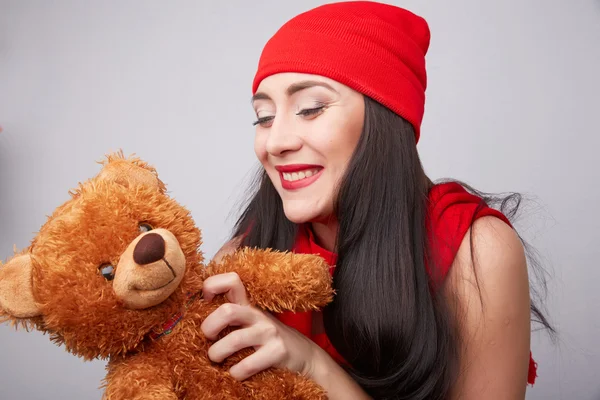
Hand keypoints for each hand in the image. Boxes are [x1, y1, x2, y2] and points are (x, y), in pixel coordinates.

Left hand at [200, 272, 319, 380]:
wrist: (304, 356)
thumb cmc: (268, 340)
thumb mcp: (251, 322)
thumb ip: (232, 317)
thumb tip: (195, 321)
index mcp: (249, 305)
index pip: (232, 280)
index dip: (213, 285)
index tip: (204, 299)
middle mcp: (258, 315)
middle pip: (227, 311)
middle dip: (209, 327)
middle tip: (208, 338)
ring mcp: (269, 332)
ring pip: (233, 340)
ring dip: (217, 354)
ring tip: (217, 359)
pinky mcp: (277, 351)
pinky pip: (246, 364)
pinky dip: (235, 372)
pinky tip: (236, 373)